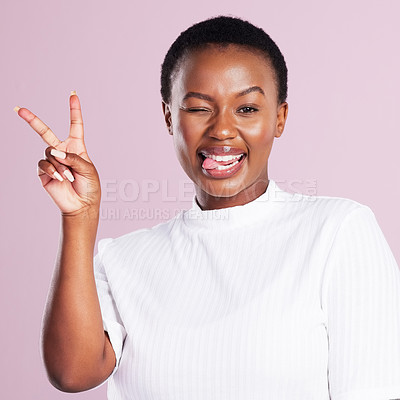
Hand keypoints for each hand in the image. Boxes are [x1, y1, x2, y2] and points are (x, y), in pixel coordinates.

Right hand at [15, 92, 100, 215]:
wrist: (82, 205)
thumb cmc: (89, 186)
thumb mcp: (88, 169)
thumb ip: (72, 157)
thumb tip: (53, 151)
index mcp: (76, 147)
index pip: (75, 125)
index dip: (74, 110)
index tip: (73, 95)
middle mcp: (62, 152)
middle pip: (45, 132)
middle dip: (32, 120)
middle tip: (19, 109)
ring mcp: (52, 161)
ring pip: (49, 153)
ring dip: (60, 165)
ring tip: (69, 177)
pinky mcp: (44, 172)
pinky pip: (44, 165)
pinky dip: (53, 171)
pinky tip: (60, 178)